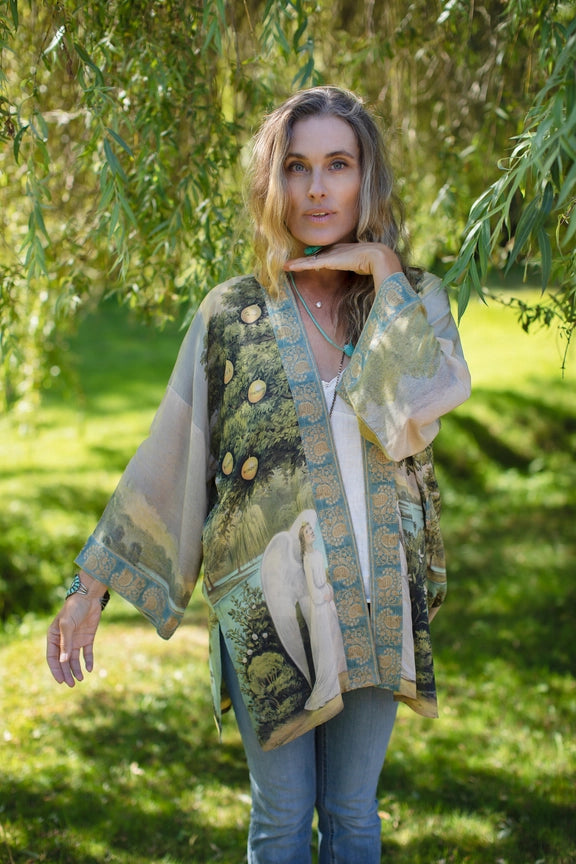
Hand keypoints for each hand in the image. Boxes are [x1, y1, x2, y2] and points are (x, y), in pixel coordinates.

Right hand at [46, 595, 102, 686]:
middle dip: (67, 673)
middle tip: (72, 684)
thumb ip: (66, 643)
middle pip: (64, 661)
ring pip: (75, 659)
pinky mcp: (87, 638)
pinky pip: (87, 652)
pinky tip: (89, 669)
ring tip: (80, 679)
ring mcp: (76, 639)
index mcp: (54, 637)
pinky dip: (88, 661)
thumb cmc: (74, 608)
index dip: (56, 669)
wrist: (89, 597)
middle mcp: (64, 640)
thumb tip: (64, 661)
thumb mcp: (67, 625)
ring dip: (77, 669)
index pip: (52, 657)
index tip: (60, 681)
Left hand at [284, 242, 402, 287]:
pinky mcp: (327, 260)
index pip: (326, 256)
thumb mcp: (365, 270)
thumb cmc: (376, 265)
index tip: (310, 263)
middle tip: (290, 264)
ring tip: (284, 266)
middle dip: (303, 261)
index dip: (317, 259)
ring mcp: (331, 255)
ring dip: (296, 264)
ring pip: (309, 260)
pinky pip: (308, 263)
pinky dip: (297, 265)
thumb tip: (365, 281)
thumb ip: (360, 273)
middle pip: (315, 256)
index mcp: (343, 253)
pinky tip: (287, 266)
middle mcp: (335, 252)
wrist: (377, 257)